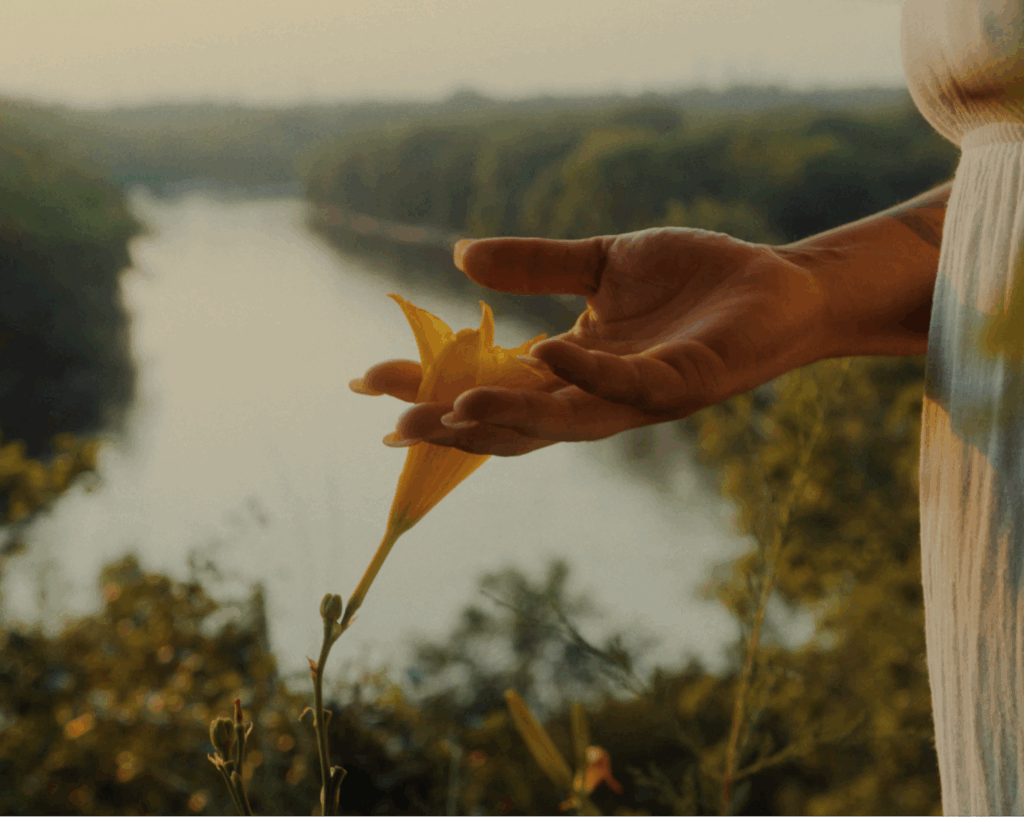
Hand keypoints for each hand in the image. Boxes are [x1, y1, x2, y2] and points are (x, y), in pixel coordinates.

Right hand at [354, 228, 828, 456]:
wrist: (779, 286)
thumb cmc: (695, 280)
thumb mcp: (602, 263)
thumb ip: (535, 266)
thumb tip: (458, 256)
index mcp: (571, 370)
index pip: (488, 386)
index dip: (431, 389)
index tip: (370, 382)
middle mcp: (596, 396)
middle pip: (512, 423)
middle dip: (452, 425)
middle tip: (393, 420)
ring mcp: (636, 397)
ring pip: (561, 423)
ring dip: (507, 418)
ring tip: (451, 410)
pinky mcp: (680, 384)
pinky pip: (626, 385)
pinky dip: (586, 371)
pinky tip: (549, 351)